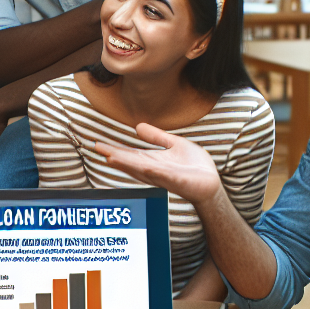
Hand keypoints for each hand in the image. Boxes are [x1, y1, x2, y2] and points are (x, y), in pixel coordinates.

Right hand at [93, 123, 221, 204]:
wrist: (212, 182)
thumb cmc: (194, 166)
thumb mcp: (174, 144)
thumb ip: (157, 137)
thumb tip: (137, 126)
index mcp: (153, 161)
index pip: (130, 155)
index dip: (114, 150)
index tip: (98, 145)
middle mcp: (154, 170)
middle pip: (131, 162)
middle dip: (114, 156)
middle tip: (97, 148)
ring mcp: (165, 176)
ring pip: (142, 169)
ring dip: (127, 164)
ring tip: (110, 157)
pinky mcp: (177, 180)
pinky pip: (163, 175)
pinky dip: (151, 171)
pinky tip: (142, 166)